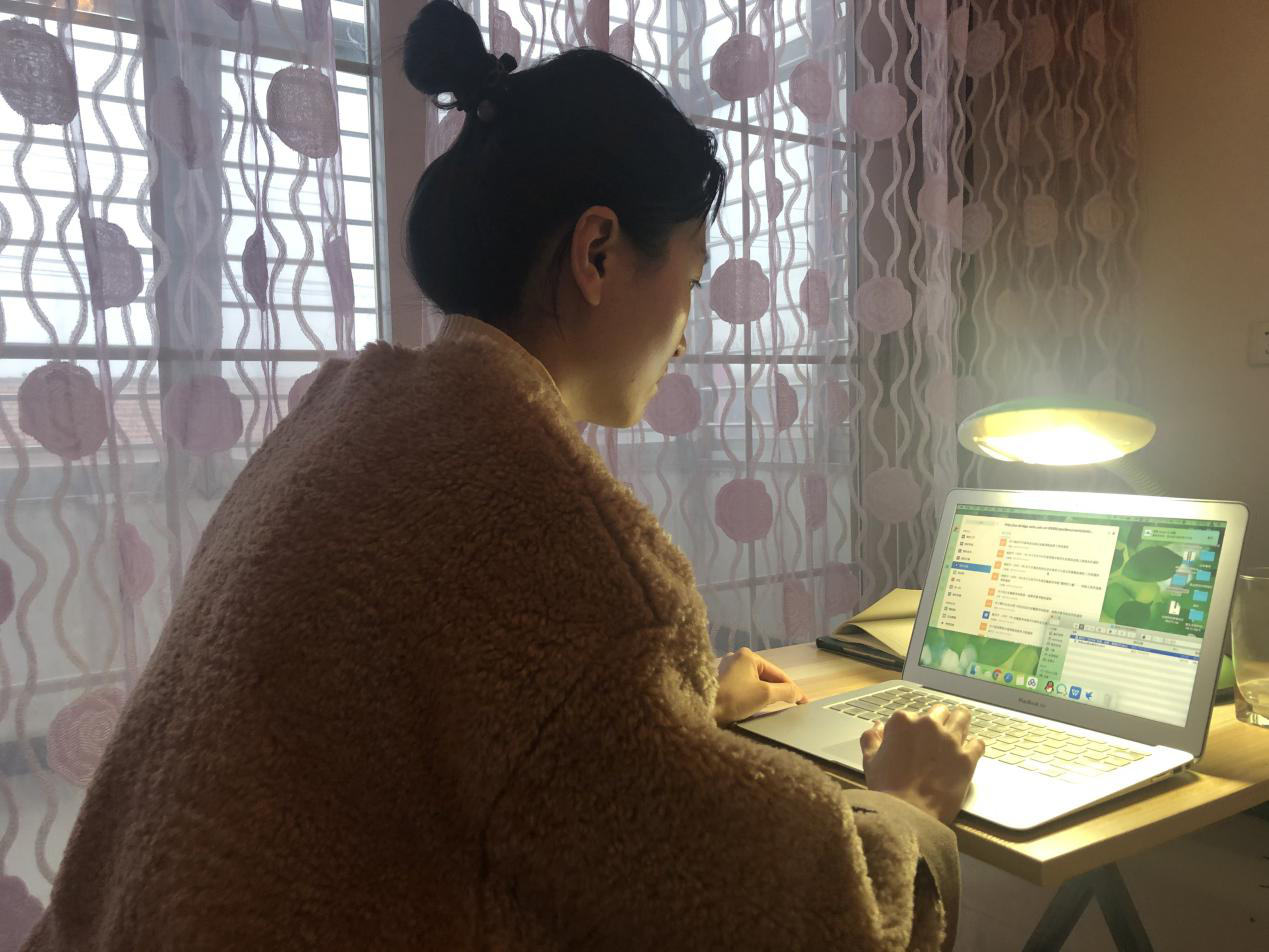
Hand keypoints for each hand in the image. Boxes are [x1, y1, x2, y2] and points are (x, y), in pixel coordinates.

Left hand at [713, 647, 808, 725]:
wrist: (704, 710)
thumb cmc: (735, 699)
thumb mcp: (765, 695)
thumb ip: (785, 692)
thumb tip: (798, 694)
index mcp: (748, 655)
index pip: (777, 673)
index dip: (792, 688)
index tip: (803, 701)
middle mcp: (736, 657)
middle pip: (766, 676)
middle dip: (778, 690)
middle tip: (791, 705)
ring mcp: (727, 668)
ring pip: (755, 682)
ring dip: (765, 693)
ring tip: (775, 706)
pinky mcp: (721, 681)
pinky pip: (744, 686)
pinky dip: (753, 695)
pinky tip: (757, 705)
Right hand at [859, 703, 984, 824]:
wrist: (908, 814)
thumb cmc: (887, 789)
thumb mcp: (870, 760)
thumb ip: (871, 738)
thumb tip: (877, 727)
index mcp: (902, 722)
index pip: (910, 714)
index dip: (910, 728)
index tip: (910, 740)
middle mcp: (928, 725)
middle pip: (939, 711)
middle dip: (937, 721)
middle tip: (935, 736)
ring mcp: (950, 740)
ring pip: (963, 717)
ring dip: (960, 722)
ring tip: (959, 730)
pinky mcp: (967, 758)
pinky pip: (978, 743)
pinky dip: (974, 746)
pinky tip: (969, 752)